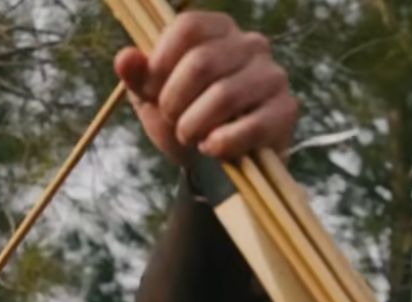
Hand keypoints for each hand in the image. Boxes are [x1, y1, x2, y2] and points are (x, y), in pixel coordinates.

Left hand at [114, 11, 297, 167]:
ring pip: (224, 95)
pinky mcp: (286, 109)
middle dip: (174, 100)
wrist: (215, 163)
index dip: (161, 62)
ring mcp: (272, 75)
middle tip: (172, 120)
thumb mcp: (152, 98)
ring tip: (190, 136)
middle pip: (202, 62)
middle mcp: (251, 44)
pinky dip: (222, 143)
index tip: (151, 92)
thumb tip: (125, 58)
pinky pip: (251, 125)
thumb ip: (138, 76)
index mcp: (218, 29)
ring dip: (194, 125)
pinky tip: (212, 148)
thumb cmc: (184, 118)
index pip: (188, 27)